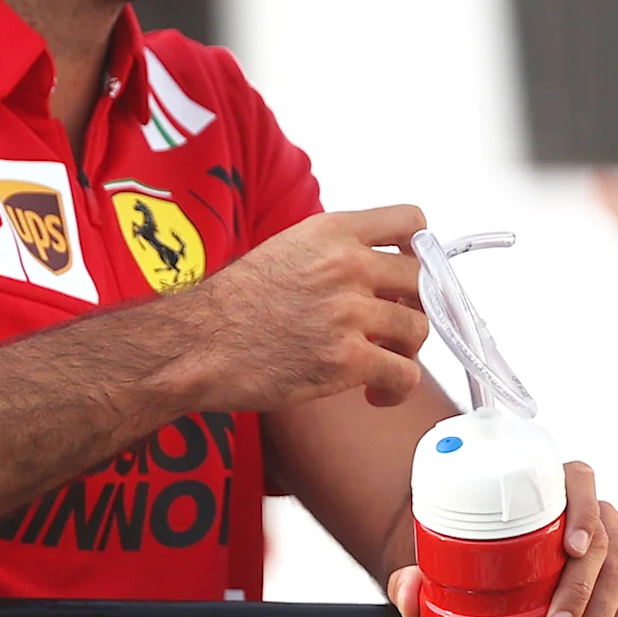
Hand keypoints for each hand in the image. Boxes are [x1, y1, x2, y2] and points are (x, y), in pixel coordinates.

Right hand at [169, 205, 430, 411]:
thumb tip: (374, 269)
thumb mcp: (285, 250)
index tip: (407, 274)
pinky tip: (376, 393)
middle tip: (391, 329)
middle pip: (422, 282)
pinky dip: (398, 389)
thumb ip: (333, 253)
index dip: (419, 251)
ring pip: (419, 329)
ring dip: (405, 351)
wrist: (195, 346)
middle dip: (412, 308)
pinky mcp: (347, 360)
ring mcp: (349, 313)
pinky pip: (405, 376)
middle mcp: (347, 266)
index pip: (410, 222)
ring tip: (381, 364)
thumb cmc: (231, 306)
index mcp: (332, 232)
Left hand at [388, 460, 617, 616]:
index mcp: (553, 486)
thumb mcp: (443, 556)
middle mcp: (591, 513)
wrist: (485, 569)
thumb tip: (406, 596)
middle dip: (584, 595)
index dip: (583, 512)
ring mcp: (612, 547)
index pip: (580, 481)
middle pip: (604, 544)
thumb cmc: (470, 552)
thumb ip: (417, 572)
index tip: (571, 550)